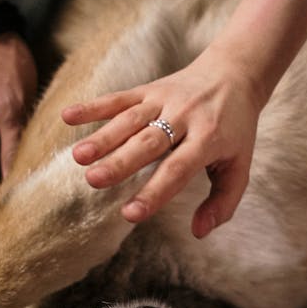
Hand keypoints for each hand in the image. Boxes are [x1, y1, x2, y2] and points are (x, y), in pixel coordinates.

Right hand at [63, 0, 306, 235]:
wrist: (234, 74)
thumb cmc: (235, 130)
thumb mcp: (239, 166)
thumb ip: (222, 202)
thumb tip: (198, 233)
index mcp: (208, 139)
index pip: (178, 169)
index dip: (154, 192)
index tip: (130, 214)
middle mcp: (184, 118)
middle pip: (148, 143)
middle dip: (120, 162)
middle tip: (93, 181)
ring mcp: (164, 100)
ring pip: (130, 120)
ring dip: (103, 137)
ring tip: (78, 158)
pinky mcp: (148, 89)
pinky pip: (119, 97)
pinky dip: (93, 106)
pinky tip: (67, 117)